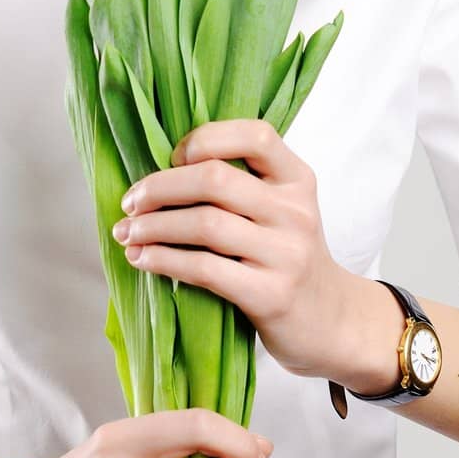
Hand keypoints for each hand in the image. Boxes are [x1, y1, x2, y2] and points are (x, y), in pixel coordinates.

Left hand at [111, 119, 343, 378]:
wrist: (331, 322)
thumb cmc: (289, 258)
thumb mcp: (281, 210)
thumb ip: (243, 185)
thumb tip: (161, 172)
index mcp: (297, 179)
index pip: (255, 135)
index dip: (206, 139)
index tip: (174, 157)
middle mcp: (295, 211)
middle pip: (215, 178)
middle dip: (160, 187)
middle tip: (130, 203)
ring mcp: (286, 253)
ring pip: (204, 223)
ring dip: (152, 227)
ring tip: (126, 234)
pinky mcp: (270, 294)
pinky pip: (204, 268)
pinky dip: (163, 260)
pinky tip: (142, 259)